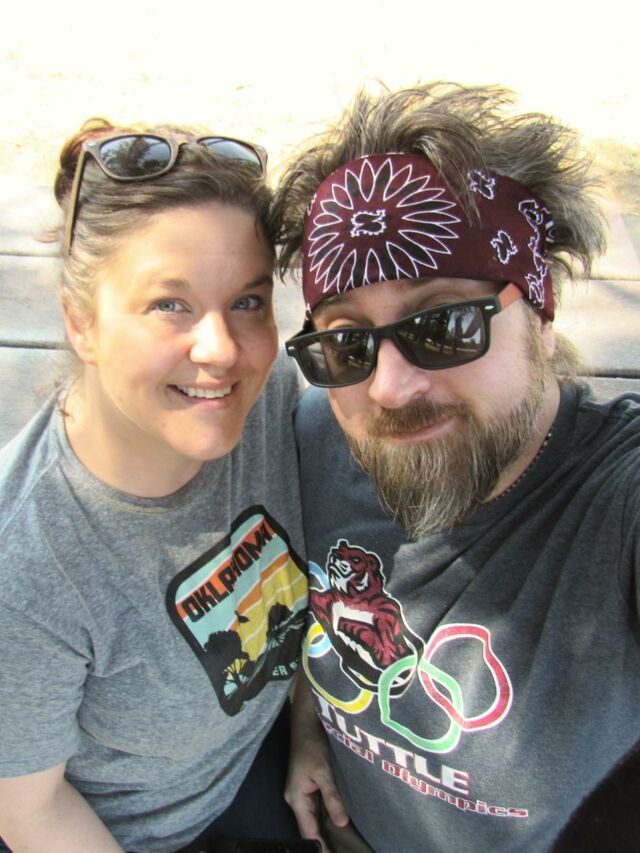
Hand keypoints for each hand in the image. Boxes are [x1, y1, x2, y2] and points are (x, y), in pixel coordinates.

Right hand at [285, 680, 348, 852]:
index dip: (319, 846)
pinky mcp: (307, 786)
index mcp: (296, 798)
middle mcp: (296, 798)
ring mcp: (301, 792)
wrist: (306, 724)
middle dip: (322, 841)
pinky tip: (336, 823)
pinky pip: (316, 807)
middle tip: (339, 852)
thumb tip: (341, 823)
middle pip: (309, 827)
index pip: (307, 831)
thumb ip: (332, 797)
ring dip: (324, 829)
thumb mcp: (324, 771)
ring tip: (339, 844)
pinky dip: (325, 816)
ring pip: (313, 817)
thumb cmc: (312, 745)